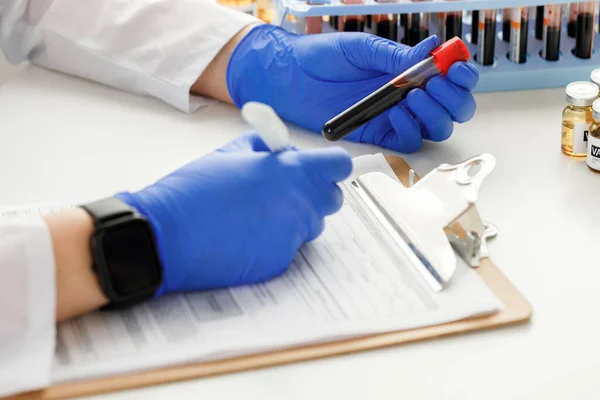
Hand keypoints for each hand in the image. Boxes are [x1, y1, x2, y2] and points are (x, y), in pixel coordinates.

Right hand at [117, 133, 351, 295]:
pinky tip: (245, 236)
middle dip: (314, 192)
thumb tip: (281, 152)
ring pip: (310, 225)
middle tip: (286, 190)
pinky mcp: (280, 262)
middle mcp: (300, 204)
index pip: (339, 166)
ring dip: (294, 218)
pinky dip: (274, 241)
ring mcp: (292, 236)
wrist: (169, 234)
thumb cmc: (194, 191)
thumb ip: (264, 150)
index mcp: (291, 172)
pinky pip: (289, 248)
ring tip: (256, 214)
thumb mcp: (230, 154)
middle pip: (331, 198)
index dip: (331, 166)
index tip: (323, 168)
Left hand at [227, 25, 478, 152]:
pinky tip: (395, 113)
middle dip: (454, 98)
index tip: (456, 67)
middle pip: (451, 108)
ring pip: (435, 128)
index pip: (448, 76)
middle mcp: (406, 95)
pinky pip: (406, 142)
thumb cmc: (321, 56)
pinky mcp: (377, 135)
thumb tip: (431, 51)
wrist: (288, 76)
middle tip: (437, 85)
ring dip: (434, 114)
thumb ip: (395, 56)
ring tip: (414, 97)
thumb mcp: (362, 48)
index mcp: (406, 70)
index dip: (461, 74)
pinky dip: (410, 130)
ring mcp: (393, 117)